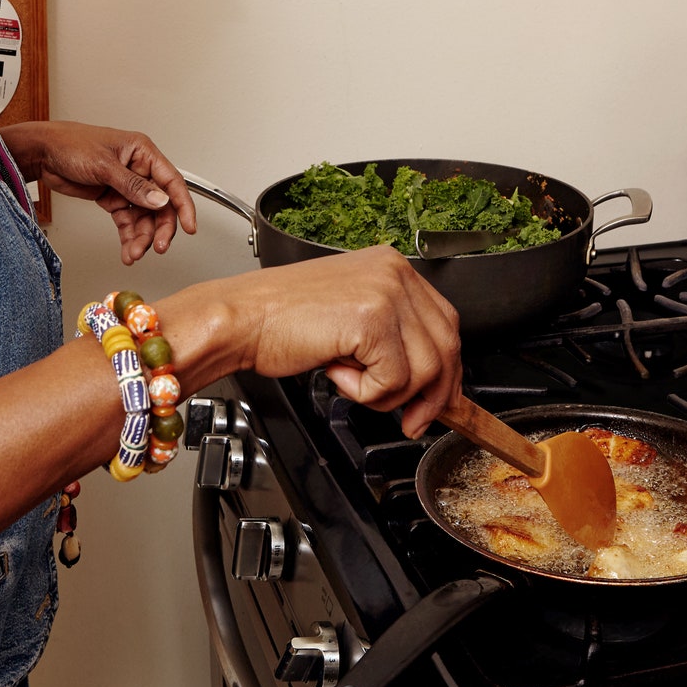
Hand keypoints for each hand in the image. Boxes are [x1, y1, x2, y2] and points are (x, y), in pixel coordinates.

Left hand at [0, 121, 195, 263]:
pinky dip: (128, 236)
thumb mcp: (104, 165)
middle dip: (159, 228)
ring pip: (143, 217)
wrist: (42, 152)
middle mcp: (138, 169)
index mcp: (143, 153)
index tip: (190, 226)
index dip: (183, 205)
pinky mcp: (113, 197)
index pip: (172, 181)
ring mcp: (126, 185)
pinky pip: (127, 220)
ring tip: (134, 252)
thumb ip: (133, 186)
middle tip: (156, 246)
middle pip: (160, 205)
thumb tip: (160, 201)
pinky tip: (127, 249)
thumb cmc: (70, 144)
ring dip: (140, 237)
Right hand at [168, 247, 462, 438]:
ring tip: (351, 382)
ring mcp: (386, 293)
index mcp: (392, 266)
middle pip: (446, 346)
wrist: (240, 317)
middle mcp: (395, 273)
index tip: (439, 400)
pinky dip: (365, 393)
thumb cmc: (281, 320)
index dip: (446, 369)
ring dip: (388, 394)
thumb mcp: (349, 316)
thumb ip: (392, 335)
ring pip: (425, 370)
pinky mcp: (372, 320)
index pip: (445, 322)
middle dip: (432, 395)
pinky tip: (336, 373)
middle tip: (412, 420)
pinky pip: (393, 380)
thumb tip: (431, 379)